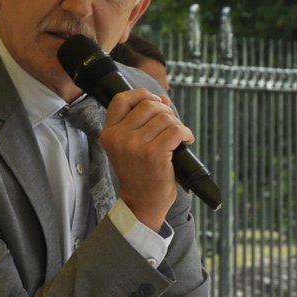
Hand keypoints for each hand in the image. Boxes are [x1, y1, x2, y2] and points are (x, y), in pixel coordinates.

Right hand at [100, 89, 193, 228]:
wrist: (141, 203)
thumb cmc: (139, 173)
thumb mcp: (127, 146)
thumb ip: (140, 121)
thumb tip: (162, 98)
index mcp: (109, 133)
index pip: (122, 99)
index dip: (141, 94)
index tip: (155, 102)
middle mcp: (119, 137)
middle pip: (149, 105)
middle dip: (165, 111)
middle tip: (171, 125)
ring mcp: (135, 146)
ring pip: (165, 117)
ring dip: (177, 124)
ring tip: (178, 137)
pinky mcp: (154, 154)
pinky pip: (176, 130)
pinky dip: (186, 133)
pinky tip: (186, 140)